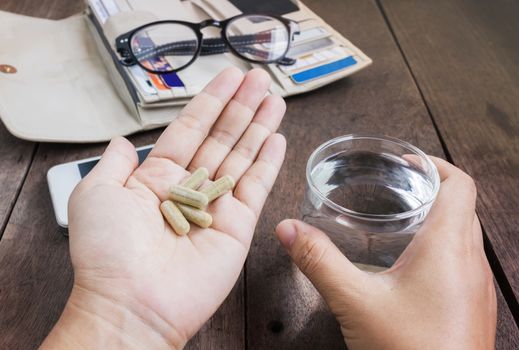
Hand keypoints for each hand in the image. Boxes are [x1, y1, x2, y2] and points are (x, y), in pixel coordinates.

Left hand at [42, 68, 286, 348]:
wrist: (132, 302)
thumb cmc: (106, 251)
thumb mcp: (96, 194)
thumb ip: (114, 163)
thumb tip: (122, 142)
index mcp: (157, 178)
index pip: (190, 129)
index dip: (211, 101)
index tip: (230, 77)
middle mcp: (190, 189)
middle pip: (222, 138)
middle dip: (241, 107)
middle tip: (260, 79)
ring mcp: (216, 207)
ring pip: (242, 157)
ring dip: (259, 126)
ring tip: (274, 98)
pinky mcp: (237, 227)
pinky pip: (256, 187)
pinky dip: (268, 163)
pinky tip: (277, 138)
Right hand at [276, 157, 495, 349]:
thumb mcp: (354, 301)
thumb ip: (319, 261)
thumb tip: (289, 229)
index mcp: (448, 247)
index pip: (460, 184)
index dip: (435, 164)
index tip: (407, 163)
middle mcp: (471, 262)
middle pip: (461, 207)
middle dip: (430, 191)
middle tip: (396, 190)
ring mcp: (476, 288)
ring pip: (464, 237)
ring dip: (437, 222)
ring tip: (400, 225)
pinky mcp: (473, 308)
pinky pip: (463, 264)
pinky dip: (441, 252)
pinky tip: (409, 271)